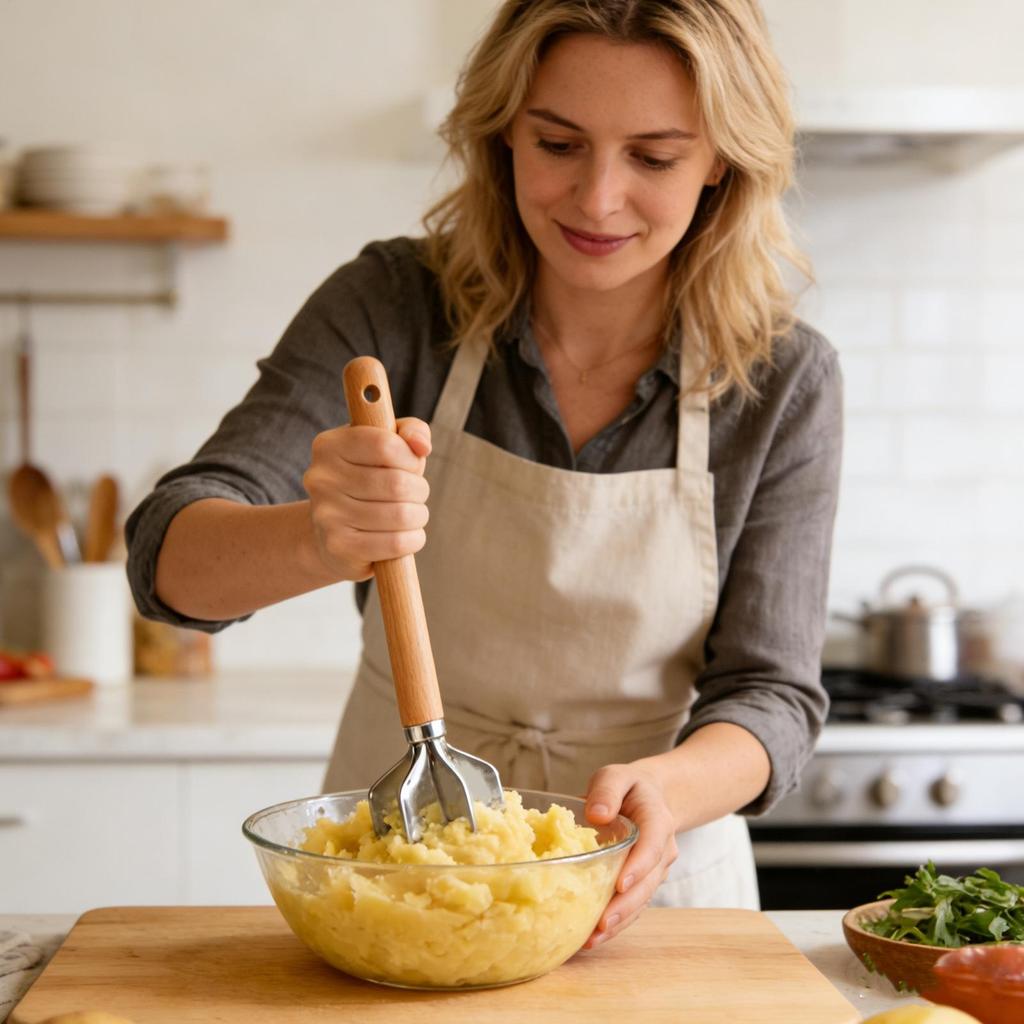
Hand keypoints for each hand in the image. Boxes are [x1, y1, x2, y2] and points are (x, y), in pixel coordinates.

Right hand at [302, 417, 431, 580]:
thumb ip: (410, 431)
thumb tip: (421, 445)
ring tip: (411, 515)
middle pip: (396, 483)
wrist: (333, 536)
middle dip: (419, 490)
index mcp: (329, 446)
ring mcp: (327, 515)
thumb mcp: (387, 448)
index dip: (410, 458)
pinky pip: (396, 543)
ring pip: (401, 515)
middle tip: (415, 495)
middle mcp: (321, 479)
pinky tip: (407, 535)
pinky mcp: (340, 546)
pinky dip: (413, 539)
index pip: (385, 445)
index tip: (411, 466)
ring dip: (418, 516)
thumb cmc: (370, 483)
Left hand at [580, 762, 677, 949]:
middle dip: (626, 905)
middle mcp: (662, 851)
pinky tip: (592, 939)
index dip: (638, 867)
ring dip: (619, 921)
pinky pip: (633, 906)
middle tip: (602, 923)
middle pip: (647, 882)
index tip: (620, 884)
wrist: (649, 798)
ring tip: (592, 939)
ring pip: (641, 900)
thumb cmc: (628, 787)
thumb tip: (597, 814)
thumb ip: (608, 789)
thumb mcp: (617, 775)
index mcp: (657, 821)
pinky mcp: (642, 884)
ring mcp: (655, 871)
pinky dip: (616, 923)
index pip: (652, 846)